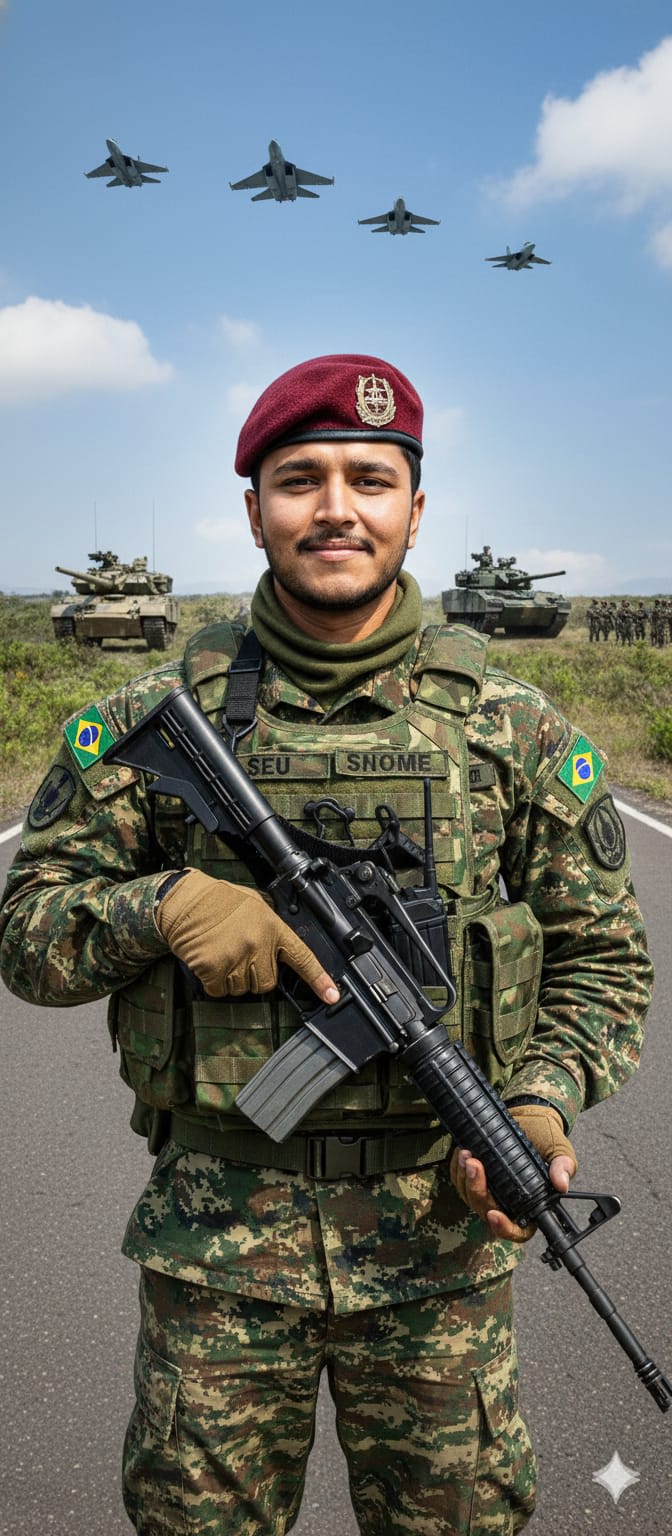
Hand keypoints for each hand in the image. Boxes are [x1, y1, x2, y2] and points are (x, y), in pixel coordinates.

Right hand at [156, 868, 338, 1001]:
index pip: (302, 957)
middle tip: (239, 954)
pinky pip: (219, 990)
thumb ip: (271, 924)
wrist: (185, 900)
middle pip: (267, 983)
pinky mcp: (213, 969)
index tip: (331, 995)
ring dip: (232, 978)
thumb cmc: (217, 900)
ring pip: (243, 989)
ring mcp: (236, 958)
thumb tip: (280, 943)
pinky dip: (213, 982)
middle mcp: (258, 944)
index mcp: (273, 927)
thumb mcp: (255, 903)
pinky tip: (210, 960)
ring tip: (222, 952)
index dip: (319, 979)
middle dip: (255, 975)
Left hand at [449, 1103, 577, 1244]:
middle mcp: (508, 1203)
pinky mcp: (475, 1178)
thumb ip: (563, 1166)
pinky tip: (460, 1153)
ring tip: (466, 1154)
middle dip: (477, 1189)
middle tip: (474, 1164)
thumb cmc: (546, 1138)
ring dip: (464, 1178)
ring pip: (470, 1197)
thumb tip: (561, 1184)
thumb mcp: (560, 1150)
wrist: (529, 1119)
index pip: (518, 1231)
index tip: (494, 1214)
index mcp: (531, 1206)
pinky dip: (457, 1170)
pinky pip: (460, 1182)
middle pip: (486, 1210)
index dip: (504, 1228)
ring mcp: (490, 1192)